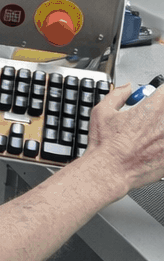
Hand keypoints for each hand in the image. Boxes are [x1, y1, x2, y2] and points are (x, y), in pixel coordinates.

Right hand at [84, 82, 163, 196]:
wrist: (109, 171)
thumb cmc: (105, 145)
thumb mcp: (102, 111)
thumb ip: (117, 94)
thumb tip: (127, 88)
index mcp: (152, 108)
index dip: (159, 95)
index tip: (156, 99)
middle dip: (160, 112)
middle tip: (151, 119)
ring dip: (161, 128)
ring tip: (152, 135)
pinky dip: (162, 145)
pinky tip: (153, 147)